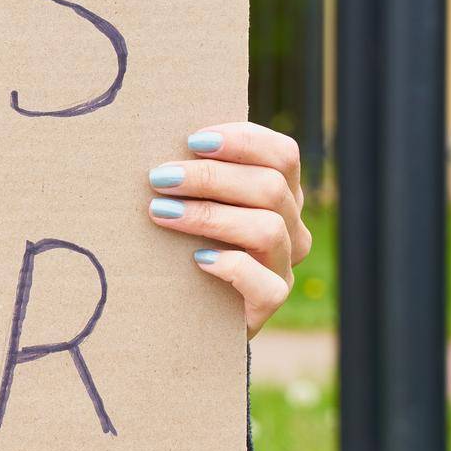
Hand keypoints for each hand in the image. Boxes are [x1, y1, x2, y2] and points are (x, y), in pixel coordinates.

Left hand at [146, 122, 309, 337]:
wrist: (185, 310)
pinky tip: (197, 260)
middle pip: (270, 187)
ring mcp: (283, 266)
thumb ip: (194, 176)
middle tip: (160, 177)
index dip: (243, 141)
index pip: (283, 154)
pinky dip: (231, 266)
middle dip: (211, 177)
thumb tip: (160, 141)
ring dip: (209, 215)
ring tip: (161, 213)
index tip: (192, 140)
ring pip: (266, 229)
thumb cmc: (182, 244)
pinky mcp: (270, 302)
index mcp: (280, 193)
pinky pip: (265, 283)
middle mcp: (290, 227)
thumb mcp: (193, 203)